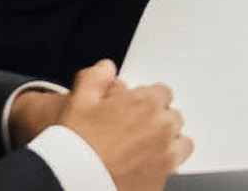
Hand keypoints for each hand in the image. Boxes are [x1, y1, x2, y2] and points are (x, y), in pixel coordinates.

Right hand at [43, 61, 190, 190]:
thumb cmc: (74, 146)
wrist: (68, 183)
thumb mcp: (77, 102)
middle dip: (156, 123)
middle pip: (172, 118)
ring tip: (140, 155)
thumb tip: (106, 68)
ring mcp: (167, 156)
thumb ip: (95, 78)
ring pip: (179, 144)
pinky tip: (143, 172)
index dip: (144, 103)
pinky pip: (176, 170)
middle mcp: (163, 127)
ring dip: (166, 146)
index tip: (131, 113)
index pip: (162, 93)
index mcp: (146, 104)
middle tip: (132, 136)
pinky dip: (164, 170)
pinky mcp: (166, 180)